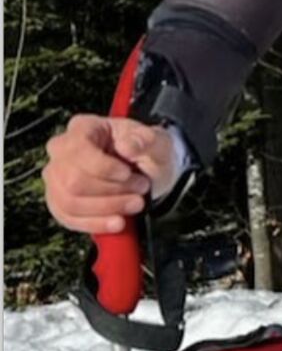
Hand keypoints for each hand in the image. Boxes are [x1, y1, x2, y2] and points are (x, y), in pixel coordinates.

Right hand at [43, 115, 180, 233]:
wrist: (149, 171)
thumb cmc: (147, 150)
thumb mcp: (156, 140)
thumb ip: (145, 140)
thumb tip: (127, 146)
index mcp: (83, 127)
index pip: (78, 150)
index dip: (103, 168)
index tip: (128, 173)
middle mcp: (61, 151)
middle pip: (73, 181)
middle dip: (112, 191)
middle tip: (140, 189)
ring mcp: (56, 177)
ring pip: (70, 203)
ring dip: (107, 208)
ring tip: (136, 204)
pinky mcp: (59, 201)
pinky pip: (68, 219)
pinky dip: (95, 224)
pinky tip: (118, 223)